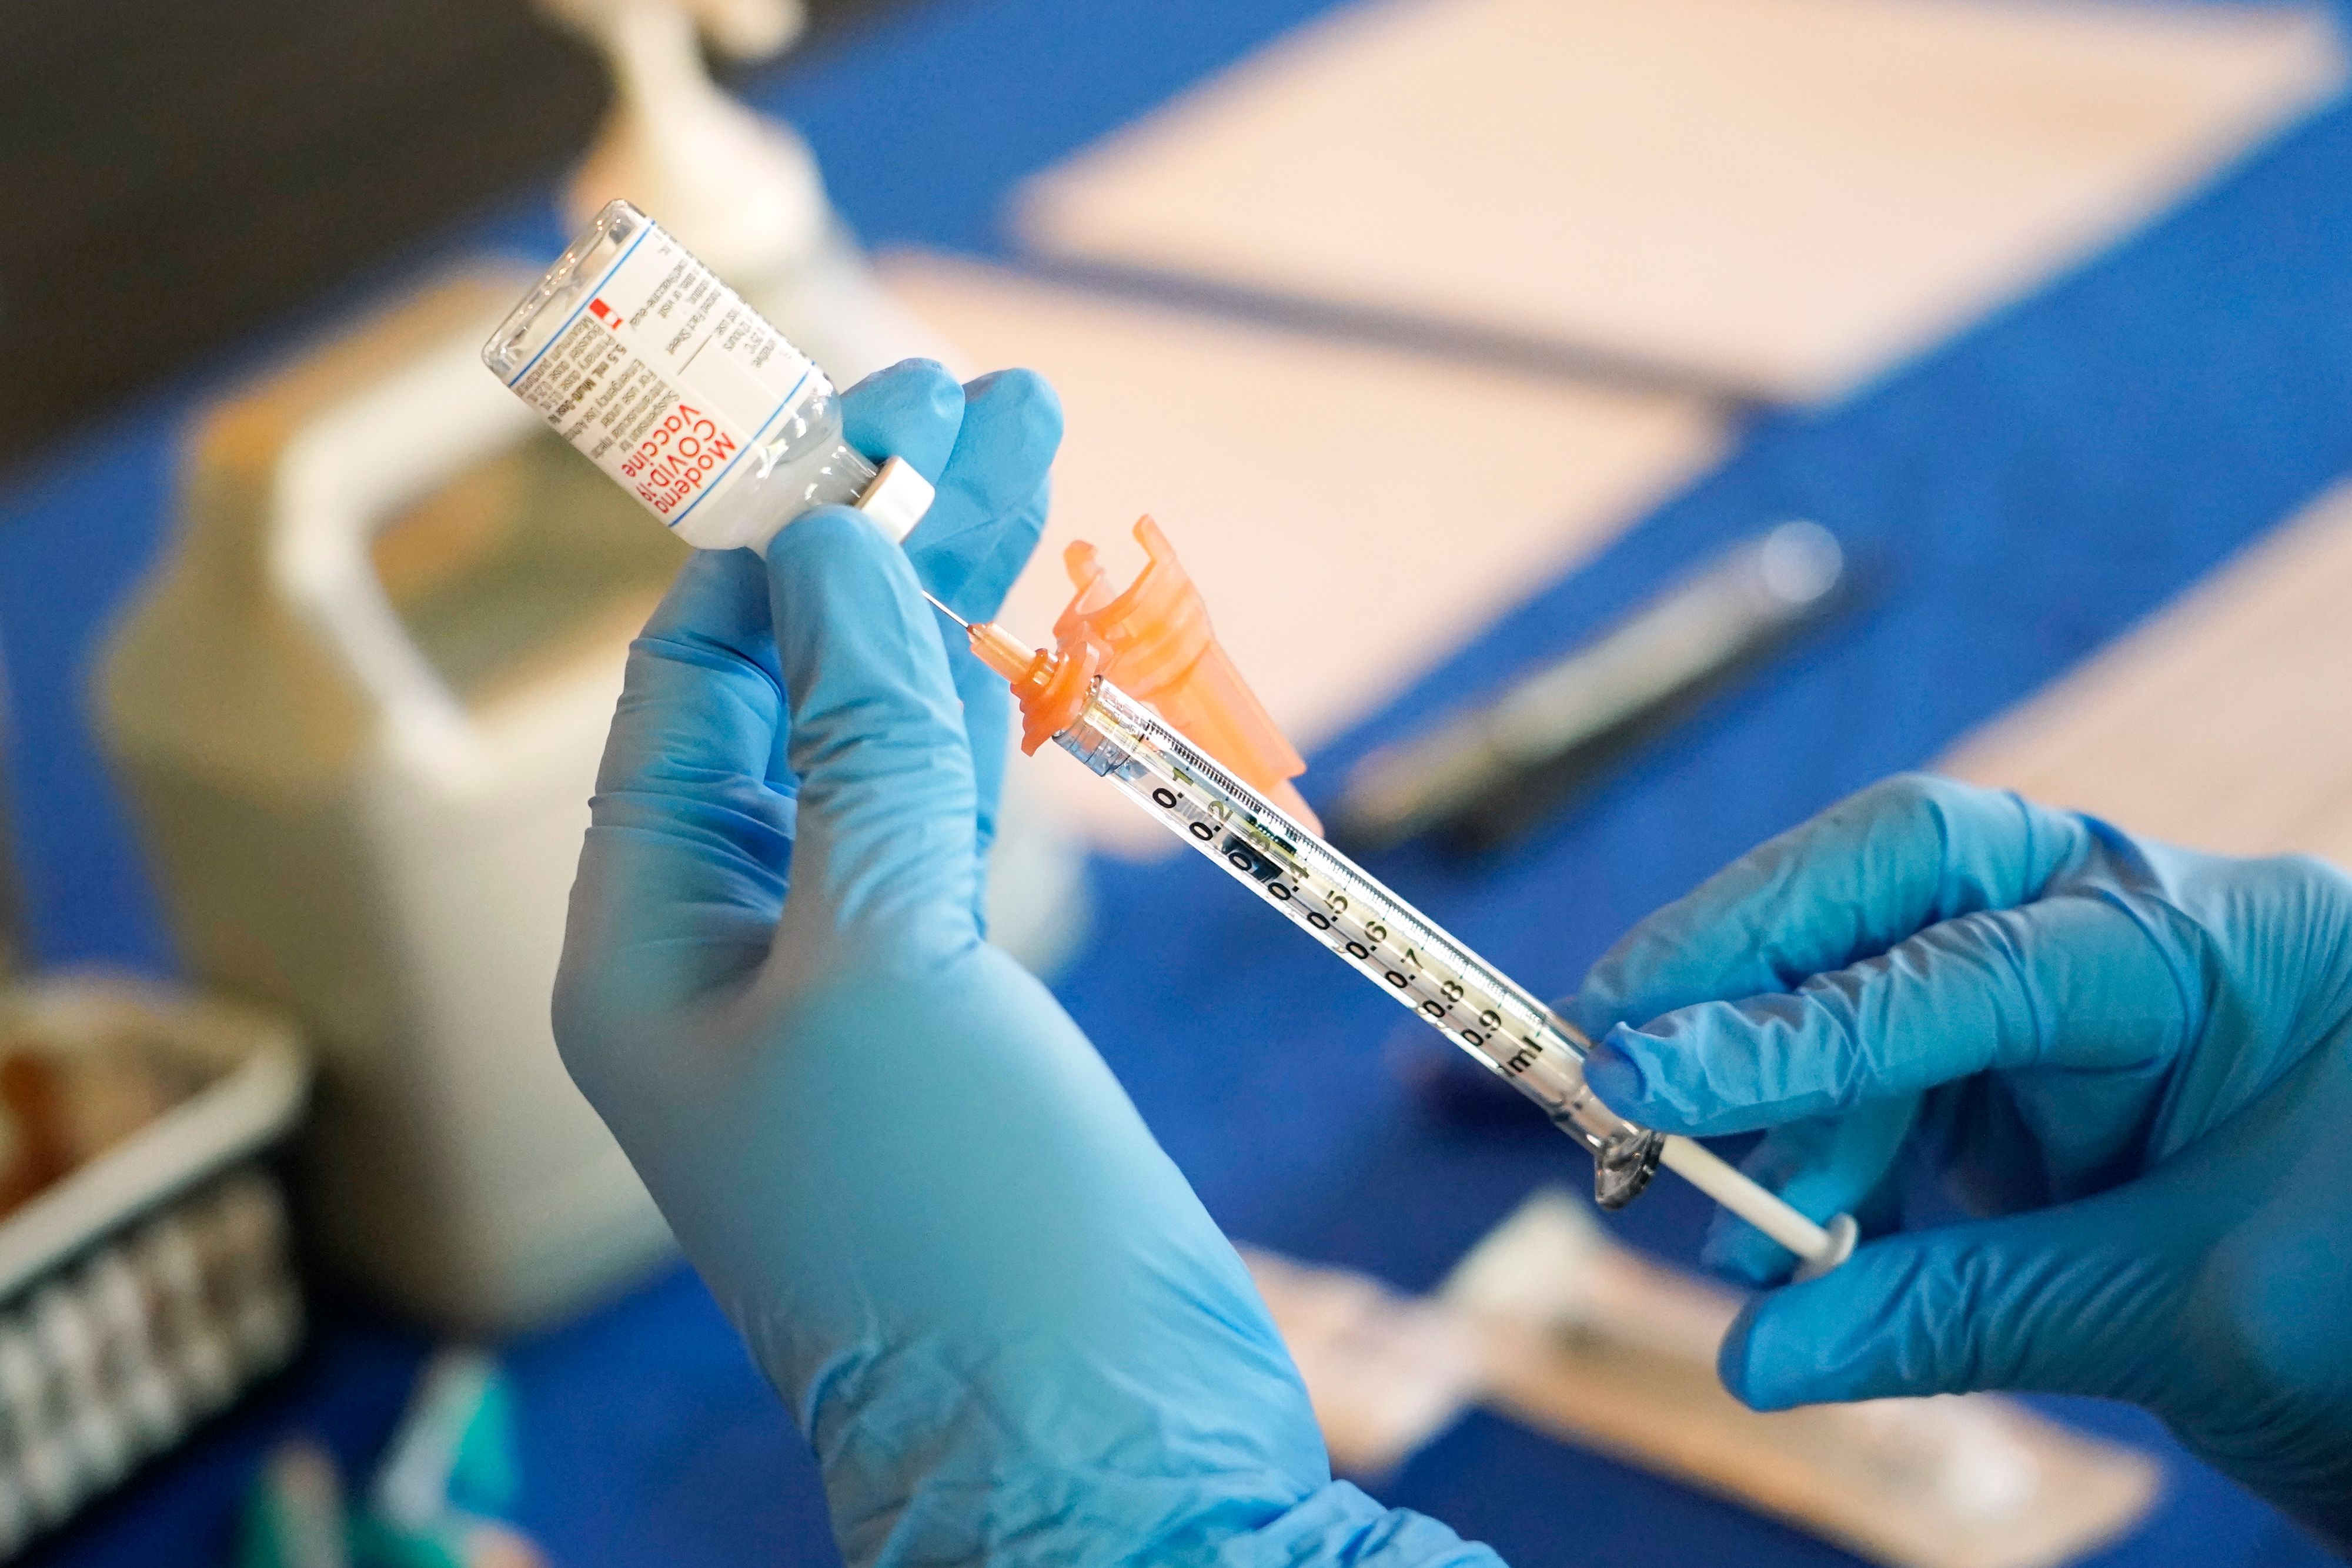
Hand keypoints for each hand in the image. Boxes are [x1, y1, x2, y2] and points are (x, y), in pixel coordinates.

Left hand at [553, 360, 1497, 1566]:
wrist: (1106, 1462)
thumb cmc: (963, 1242)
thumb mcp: (888, 966)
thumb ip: (864, 746)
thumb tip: (829, 542)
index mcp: (654, 953)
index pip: (698, 684)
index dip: (783, 539)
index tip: (881, 411)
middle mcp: (737, 960)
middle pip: (801, 695)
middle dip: (884, 546)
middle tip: (979, 393)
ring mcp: (859, 987)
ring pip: (896, 747)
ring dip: (959, 609)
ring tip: (1034, 454)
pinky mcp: (969, 1020)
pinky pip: (964, 828)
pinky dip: (1004, 722)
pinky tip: (1040, 631)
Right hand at [1572, 774, 2351, 1548]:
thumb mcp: (2188, 1318)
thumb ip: (1962, 1316)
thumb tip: (1756, 1359)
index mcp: (2218, 945)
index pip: (1973, 957)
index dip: (1795, 1026)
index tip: (1647, 1075)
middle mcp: (2130, 924)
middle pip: (1896, 880)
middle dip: (1743, 958)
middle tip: (1611, 1042)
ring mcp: (2072, 987)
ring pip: (1868, 974)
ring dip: (1768, 1086)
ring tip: (1698, 1199)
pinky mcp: (2027, 1066)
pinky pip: (1885, 1071)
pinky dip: (1815, 1142)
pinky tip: (1777, 1227)